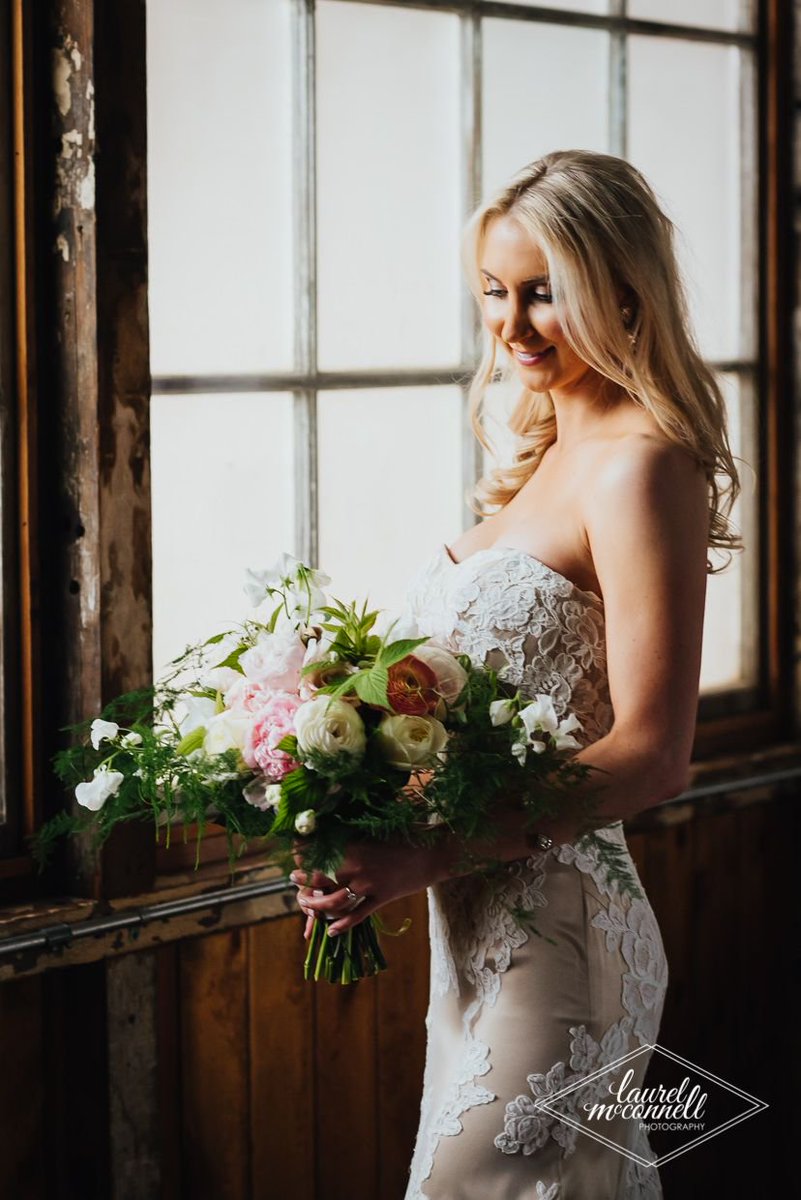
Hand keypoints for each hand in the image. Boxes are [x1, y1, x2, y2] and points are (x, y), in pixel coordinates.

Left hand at [289, 835, 440, 937]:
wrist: (434, 852)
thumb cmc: (408, 834)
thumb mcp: (379, 827)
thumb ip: (355, 829)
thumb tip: (333, 824)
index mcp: (355, 845)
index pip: (319, 851)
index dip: (303, 853)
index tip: (295, 851)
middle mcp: (358, 866)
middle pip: (319, 878)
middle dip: (302, 881)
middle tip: (294, 878)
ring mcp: (369, 885)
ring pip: (334, 901)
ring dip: (317, 907)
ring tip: (308, 906)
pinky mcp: (382, 898)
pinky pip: (357, 916)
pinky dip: (342, 925)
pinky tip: (332, 931)